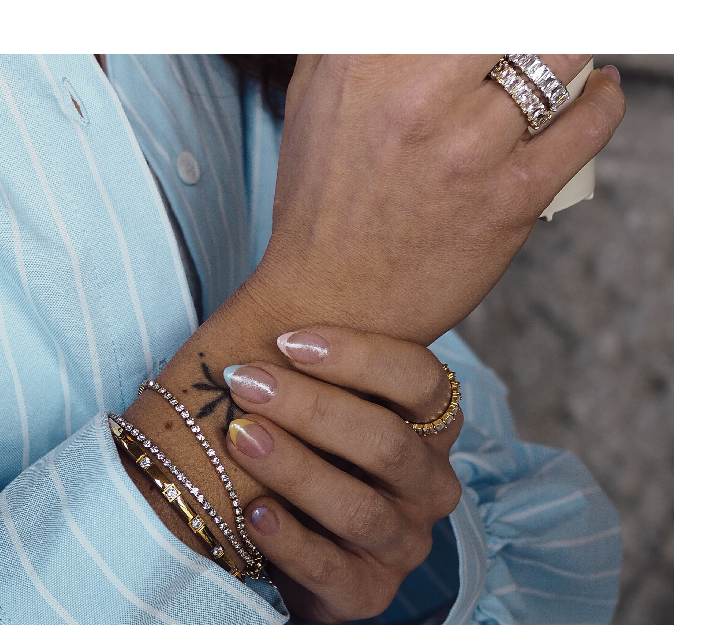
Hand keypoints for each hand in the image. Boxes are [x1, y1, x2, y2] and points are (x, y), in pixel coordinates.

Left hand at [223, 326, 462, 624]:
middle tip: (245, 383)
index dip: (358, 356)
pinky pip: (331, 570)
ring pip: (360, 508)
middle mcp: (429, 487)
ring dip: (297, 470)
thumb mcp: (314, 404)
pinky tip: (251, 515)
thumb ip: (313, 359)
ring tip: (240, 438)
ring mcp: (403, 544)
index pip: (420, 381)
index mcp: (430, 430)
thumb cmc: (298, 451)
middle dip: (312, 409)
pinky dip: (290, 541)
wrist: (280, 542)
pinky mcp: (367, 593)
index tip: (287, 340)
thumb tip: (287, 279)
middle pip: (387, 444)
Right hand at [250, 54, 624, 343]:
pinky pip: (593, 122)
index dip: (478, 45)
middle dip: (517, 51)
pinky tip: (593, 96)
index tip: (479, 59)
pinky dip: (602, 99)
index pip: (446, 25)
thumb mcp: (314, 97)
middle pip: (517, 37)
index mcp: (364, 64)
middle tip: (513, 65)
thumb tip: (404, 39)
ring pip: (564, 56)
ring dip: (566, 60)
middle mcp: (418, 96)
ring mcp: (469, 146)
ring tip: (563, 69)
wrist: (327, 306)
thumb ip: (359, 46)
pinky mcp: (512, 195)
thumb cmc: (319, 206)